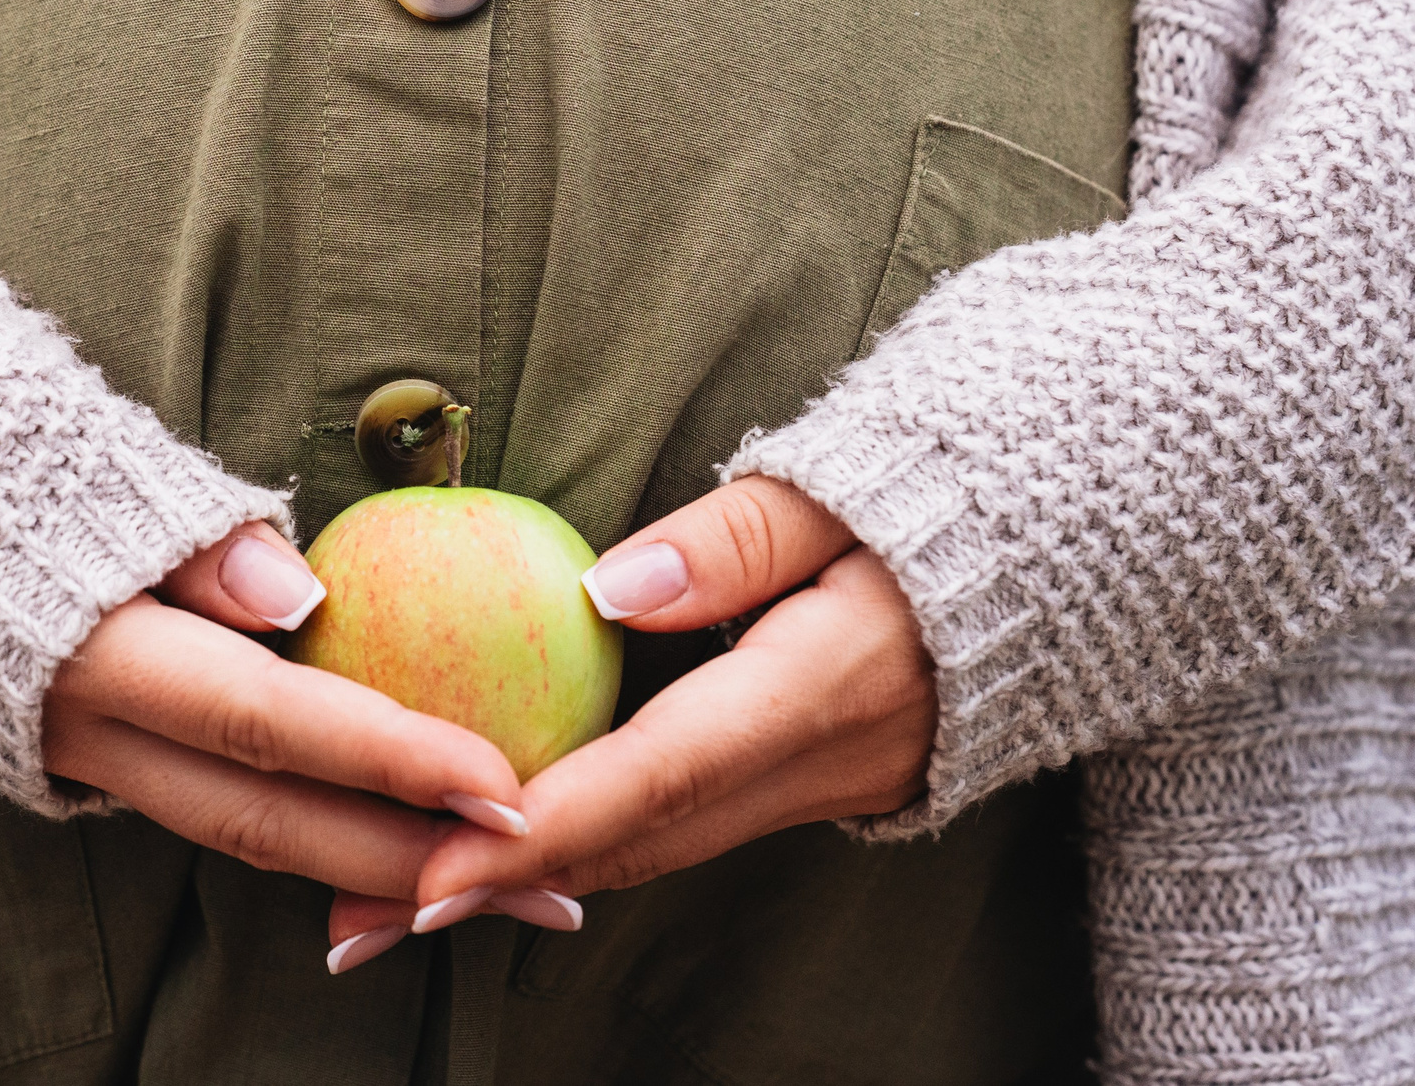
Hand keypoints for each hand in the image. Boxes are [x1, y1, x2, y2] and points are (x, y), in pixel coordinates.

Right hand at [42, 520, 529, 898]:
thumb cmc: (15, 468)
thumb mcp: (94, 477)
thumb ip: (202, 542)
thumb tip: (305, 593)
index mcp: (98, 657)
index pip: (265, 720)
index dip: (385, 756)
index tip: (502, 780)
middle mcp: (97, 737)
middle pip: (272, 822)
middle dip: (409, 860)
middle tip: (540, 877)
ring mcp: (98, 769)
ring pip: (257, 842)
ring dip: (382, 874)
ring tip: (508, 890)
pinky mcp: (110, 773)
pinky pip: (235, 821)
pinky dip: (327, 845)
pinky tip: (415, 858)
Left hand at [322, 476, 935, 969]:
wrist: (1053, 563)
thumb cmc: (932, 499)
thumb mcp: (837, 489)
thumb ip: (729, 539)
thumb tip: (602, 588)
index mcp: (816, 689)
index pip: (656, 777)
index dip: (539, 831)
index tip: (431, 877)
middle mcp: (810, 766)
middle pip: (633, 844)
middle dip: (496, 889)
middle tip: (361, 924)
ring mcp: (811, 789)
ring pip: (649, 852)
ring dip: (526, 883)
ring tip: (392, 908)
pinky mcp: (800, 787)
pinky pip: (673, 831)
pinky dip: (582, 851)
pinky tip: (499, 856)